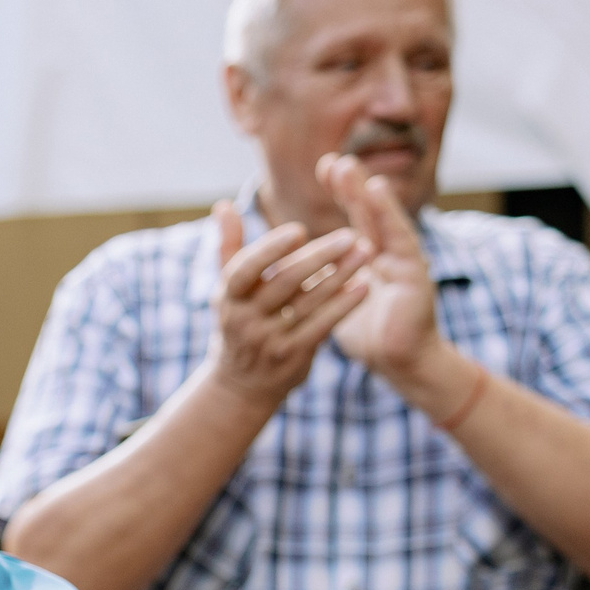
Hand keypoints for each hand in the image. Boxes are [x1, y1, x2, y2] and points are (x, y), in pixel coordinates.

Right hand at [208, 198, 374, 413]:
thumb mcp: (227, 289)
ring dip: (340, 276)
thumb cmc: (239, 322)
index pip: (245, 269)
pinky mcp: (293, 356)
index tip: (299, 228)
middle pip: (284, 283)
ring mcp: (269, 340)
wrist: (242, 384)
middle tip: (349, 235)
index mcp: (228, 297)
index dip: (271, 249)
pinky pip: (322, 326)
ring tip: (366, 252)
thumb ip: (229, 245)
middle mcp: (245, 320)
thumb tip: (224, 205)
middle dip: (319, 258)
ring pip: (309, 303)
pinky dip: (343, 306)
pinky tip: (363, 286)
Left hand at [320, 155, 445, 386]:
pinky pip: (401, 239)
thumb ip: (320, 278)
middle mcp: (388, 253)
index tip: (323, 167)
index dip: (342, 193)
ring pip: (384, 220)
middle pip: (368, 212)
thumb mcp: (335, 301)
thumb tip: (291, 265)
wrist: (400, 362)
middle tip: (334, 159)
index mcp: (370, 257)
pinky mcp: (415, 273)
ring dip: (367, 193)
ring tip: (352, 168)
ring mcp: (404, 260)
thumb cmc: (369, 334)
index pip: (355, 217)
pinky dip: (388, 214)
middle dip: (352, 185)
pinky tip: (377, 192)